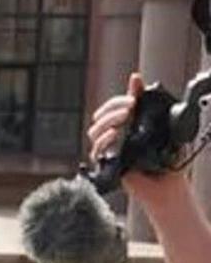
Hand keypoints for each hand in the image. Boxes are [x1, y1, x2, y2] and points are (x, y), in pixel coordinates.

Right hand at [90, 73, 186, 197]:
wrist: (167, 183)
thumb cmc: (165, 156)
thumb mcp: (159, 123)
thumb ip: (145, 101)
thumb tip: (135, 78)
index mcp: (125, 125)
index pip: (111, 108)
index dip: (118, 100)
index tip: (133, 97)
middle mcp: (114, 136)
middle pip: (100, 118)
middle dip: (113, 109)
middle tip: (129, 107)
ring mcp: (109, 150)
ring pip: (95, 132)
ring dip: (108, 122)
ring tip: (123, 119)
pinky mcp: (106, 163)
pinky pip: (96, 150)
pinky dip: (104, 140)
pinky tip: (115, 134)